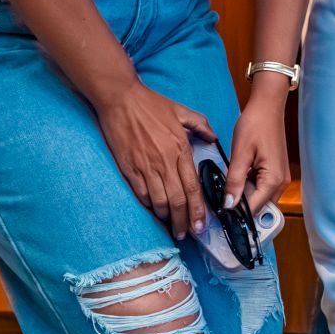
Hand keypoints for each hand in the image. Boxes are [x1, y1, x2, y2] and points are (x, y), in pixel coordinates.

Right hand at [96, 81, 216, 240]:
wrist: (121, 100)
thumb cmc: (151, 104)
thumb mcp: (181, 110)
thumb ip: (200, 125)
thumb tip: (213, 138)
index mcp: (180, 148)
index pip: (192, 186)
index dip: (198, 209)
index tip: (202, 224)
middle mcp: (164, 162)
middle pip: (177, 200)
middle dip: (184, 221)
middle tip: (188, 234)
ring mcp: (145, 168)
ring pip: (160, 202)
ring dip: (167, 219)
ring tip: (173, 229)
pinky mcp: (129, 170)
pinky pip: (142, 196)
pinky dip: (150, 207)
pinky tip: (155, 214)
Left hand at [225, 82, 291, 214]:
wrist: (267, 105)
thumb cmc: (255, 124)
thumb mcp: (240, 153)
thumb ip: (234, 182)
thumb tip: (228, 206)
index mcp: (273, 181)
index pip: (253, 210)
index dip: (235, 214)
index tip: (218, 214)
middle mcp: (281, 183)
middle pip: (258, 208)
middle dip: (240, 207)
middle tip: (221, 200)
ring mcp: (280, 178)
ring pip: (260, 199)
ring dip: (244, 197)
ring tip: (228, 187)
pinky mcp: (276, 172)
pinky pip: (262, 189)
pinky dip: (249, 188)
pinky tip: (238, 178)